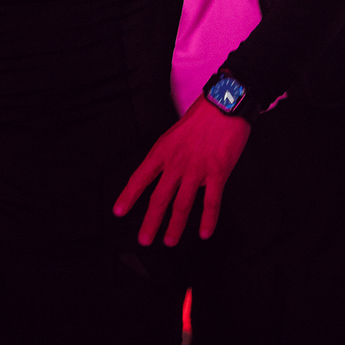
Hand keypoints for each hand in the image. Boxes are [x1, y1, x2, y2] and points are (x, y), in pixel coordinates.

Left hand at [113, 97, 251, 244]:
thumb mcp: (175, 133)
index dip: (128, 196)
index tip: (119, 211)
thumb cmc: (202, 116)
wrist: (225, 104)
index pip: (140, 177)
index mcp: (163, 151)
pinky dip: (208, 220)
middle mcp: (177, 163)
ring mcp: (197, 169)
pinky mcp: (218, 172)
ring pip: (182, 204)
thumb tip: (169, 177)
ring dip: (175, 226)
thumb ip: (170, 156)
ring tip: (170, 241)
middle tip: (144, 240)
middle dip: (150, 222)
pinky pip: (211, 202)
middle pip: (159, 198)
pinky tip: (204, 233)